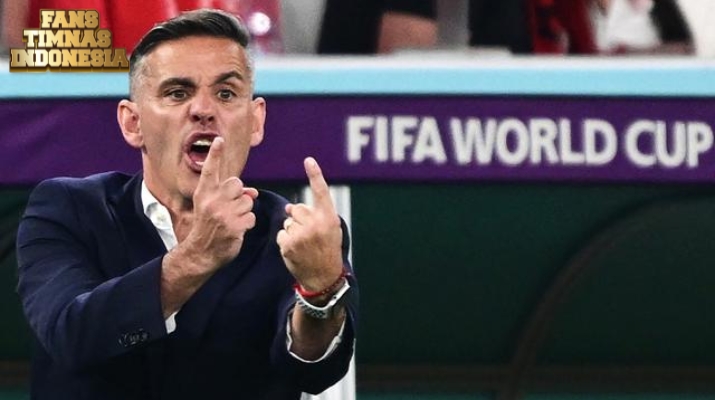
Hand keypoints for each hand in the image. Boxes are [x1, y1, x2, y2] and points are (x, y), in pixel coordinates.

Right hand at [183, 137, 257, 269]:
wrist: (201, 252)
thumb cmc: (209, 227)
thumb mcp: (212, 207)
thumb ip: (230, 195)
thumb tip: (253, 192)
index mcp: (204, 193)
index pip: (210, 170)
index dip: (215, 154)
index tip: (219, 140)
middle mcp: (212, 201)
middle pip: (237, 184)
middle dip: (238, 195)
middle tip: (228, 209)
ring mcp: (223, 214)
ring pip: (247, 201)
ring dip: (244, 211)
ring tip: (231, 221)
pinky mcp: (234, 226)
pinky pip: (251, 217)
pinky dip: (247, 224)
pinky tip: (236, 230)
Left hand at [277, 157, 343, 290]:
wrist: (324, 277)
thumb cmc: (328, 250)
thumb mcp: (331, 229)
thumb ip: (316, 214)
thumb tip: (289, 207)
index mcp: (329, 218)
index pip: (321, 192)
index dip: (315, 175)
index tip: (309, 160)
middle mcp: (316, 224)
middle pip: (297, 209)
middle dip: (299, 219)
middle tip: (310, 235)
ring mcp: (301, 234)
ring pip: (288, 222)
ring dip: (293, 231)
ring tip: (304, 245)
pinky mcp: (288, 245)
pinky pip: (281, 234)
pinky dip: (286, 241)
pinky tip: (296, 251)